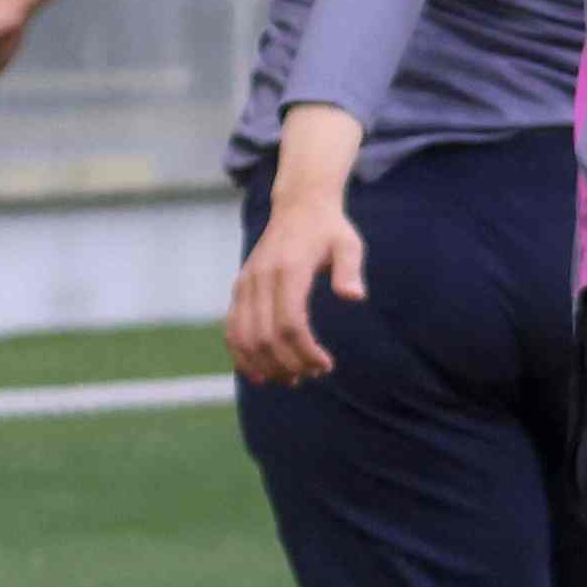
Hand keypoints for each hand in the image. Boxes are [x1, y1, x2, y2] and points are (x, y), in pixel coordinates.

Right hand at [228, 187, 366, 385]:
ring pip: (243, 337)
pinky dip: (241, 355)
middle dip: (288, 363)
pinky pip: (232, 329)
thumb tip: (354, 297)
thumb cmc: (329, 230)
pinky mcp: (240, 289)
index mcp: (288, 270)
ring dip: (264, 365)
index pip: (290, 323)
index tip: (326, 366)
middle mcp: (261, 278)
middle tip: (313, 375)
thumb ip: (350, 269)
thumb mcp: (348, 244)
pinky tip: (259, 376)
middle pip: (266, 336)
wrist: (298, 207)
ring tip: (291, 380)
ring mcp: (246, 284)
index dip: (304, 351)